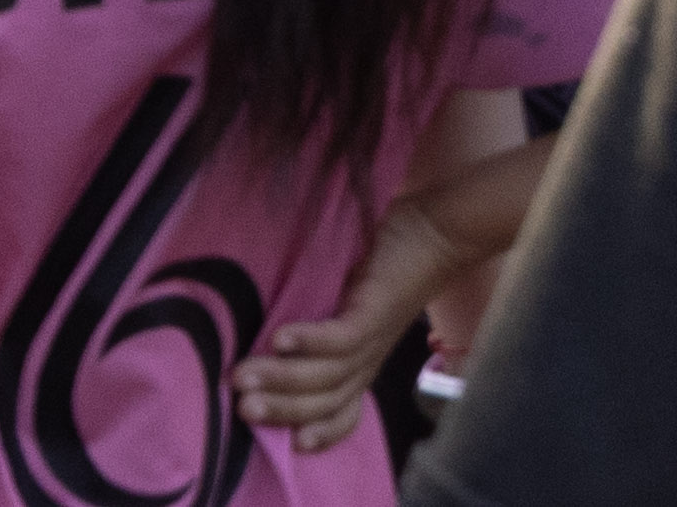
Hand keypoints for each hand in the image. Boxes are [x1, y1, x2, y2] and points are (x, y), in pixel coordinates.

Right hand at [238, 192, 479, 453]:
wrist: (437, 232)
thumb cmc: (385, 264)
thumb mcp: (349, 300)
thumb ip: (317, 317)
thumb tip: (263, 327)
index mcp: (361, 364)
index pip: (342, 414)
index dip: (318, 433)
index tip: (286, 445)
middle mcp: (367, 360)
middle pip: (323, 402)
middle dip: (280, 410)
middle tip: (239, 409)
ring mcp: (371, 339)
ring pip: (326, 376)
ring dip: (282, 380)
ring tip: (242, 376)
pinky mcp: (374, 313)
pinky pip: (340, 339)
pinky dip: (309, 343)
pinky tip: (279, 339)